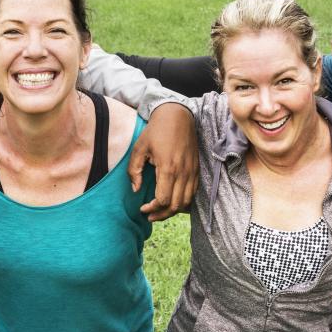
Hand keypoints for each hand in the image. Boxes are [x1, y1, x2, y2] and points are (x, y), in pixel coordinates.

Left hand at [131, 104, 196, 220]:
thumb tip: (136, 189)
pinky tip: (172, 202)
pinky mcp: (197, 170)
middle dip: (161, 214)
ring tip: (160, 211)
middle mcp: (183, 172)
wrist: (177, 116)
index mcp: (168, 168)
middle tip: (149, 215)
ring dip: (173, 211)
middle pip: (176, 206)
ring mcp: (192, 172)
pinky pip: (193, 193)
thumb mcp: (139, 148)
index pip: (163, 200)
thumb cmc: (156, 131)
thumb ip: (134, 171)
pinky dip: (183, 202)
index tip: (142, 208)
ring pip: (186, 202)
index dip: (152, 208)